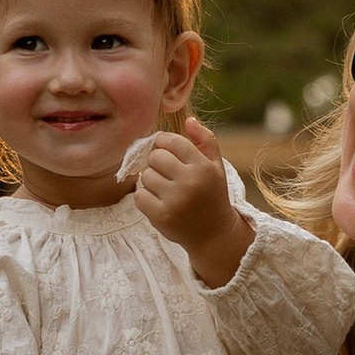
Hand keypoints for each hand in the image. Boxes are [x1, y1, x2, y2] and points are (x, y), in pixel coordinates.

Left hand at [123, 116, 250, 289]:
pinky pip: (139, 196)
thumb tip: (189, 120)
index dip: (163, 143)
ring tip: (164, 189)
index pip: (170, 141)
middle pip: (155, 157)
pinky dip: (144, 197)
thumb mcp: (216, 167)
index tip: (165, 151)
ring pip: (145, 176)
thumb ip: (205, 141)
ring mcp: (175, 200)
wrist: (213, 234)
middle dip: (157, 162)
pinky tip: (158, 201)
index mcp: (203, 167)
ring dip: (151, 180)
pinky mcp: (161, 216)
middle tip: (166, 172)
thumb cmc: (212, 195)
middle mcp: (190, 182)